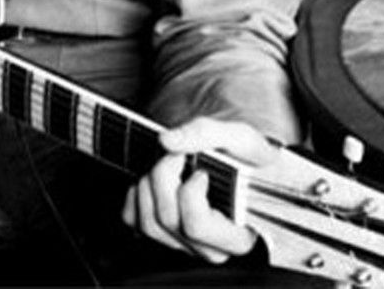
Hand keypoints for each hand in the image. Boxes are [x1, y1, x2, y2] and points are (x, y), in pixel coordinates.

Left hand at [121, 117, 276, 263]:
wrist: (246, 165)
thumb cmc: (250, 158)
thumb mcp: (241, 137)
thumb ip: (207, 134)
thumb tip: (167, 140)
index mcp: (237, 236)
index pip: (196, 225)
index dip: (189, 192)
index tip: (201, 171)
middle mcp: (211, 249)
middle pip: (168, 219)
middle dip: (164, 177)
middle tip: (178, 155)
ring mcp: (186, 245)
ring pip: (148, 223)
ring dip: (149, 184)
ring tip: (168, 166)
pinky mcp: (165, 236)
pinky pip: (133, 220)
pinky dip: (136, 194)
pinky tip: (154, 180)